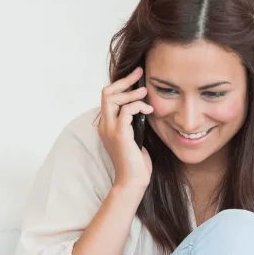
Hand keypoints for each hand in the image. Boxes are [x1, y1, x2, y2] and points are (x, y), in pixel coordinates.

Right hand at [99, 65, 153, 193]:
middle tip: (140, 73)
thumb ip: (133, 122)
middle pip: (107, 93)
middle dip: (124, 80)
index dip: (121, 84)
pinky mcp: (120, 134)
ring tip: (145, 92)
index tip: (136, 77)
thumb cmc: (135, 162)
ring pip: (113, 98)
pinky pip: (126, 110)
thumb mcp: (134, 136)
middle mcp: (105, 125)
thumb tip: (142, 106)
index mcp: (106, 125)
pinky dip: (138, 106)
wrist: (132, 181)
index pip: (107, 97)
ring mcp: (110, 129)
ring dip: (131, 92)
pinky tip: (149, 110)